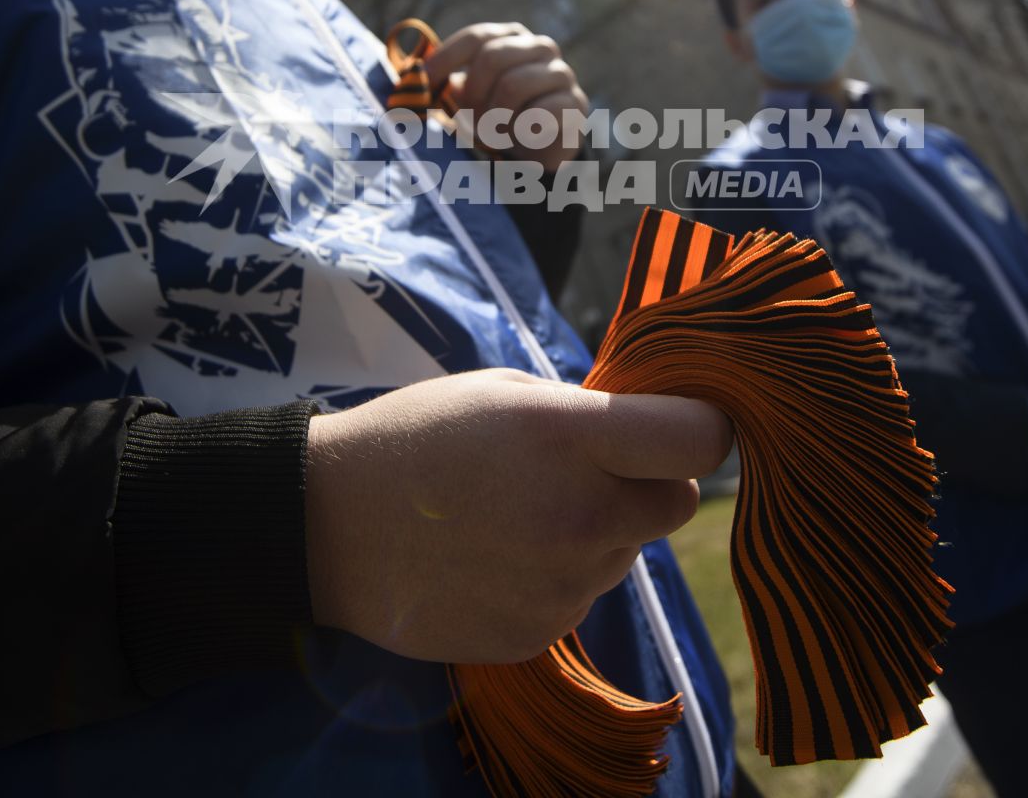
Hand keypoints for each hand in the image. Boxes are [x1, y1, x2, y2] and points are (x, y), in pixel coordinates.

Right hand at [305, 369, 733, 663]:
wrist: (327, 526)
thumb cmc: (418, 437)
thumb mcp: (505, 393)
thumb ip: (589, 412)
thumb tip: (661, 429)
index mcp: (567, 438)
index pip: (698, 441)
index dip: (699, 429)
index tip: (680, 426)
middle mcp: (576, 517)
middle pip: (678, 502)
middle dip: (649, 482)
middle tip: (586, 469)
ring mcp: (559, 585)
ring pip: (626, 553)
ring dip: (596, 532)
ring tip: (515, 513)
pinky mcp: (537, 633)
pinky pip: (581, 596)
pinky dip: (554, 577)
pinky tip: (495, 555)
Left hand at [424, 22, 589, 171]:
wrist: (538, 148)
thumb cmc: (496, 116)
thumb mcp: (466, 97)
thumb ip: (441, 84)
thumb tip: (406, 80)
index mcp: (510, 36)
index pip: (475, 38)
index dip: (446, 60)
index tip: (424, 83)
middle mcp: (540, 46)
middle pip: (493, 57)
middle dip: (473, 93)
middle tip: (468, 118)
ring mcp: (561, 73)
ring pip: (514, 85)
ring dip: (494, 116)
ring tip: (492, 132)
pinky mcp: (574, 103)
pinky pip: (540, 112)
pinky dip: (520, 130)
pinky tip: (518, 138)